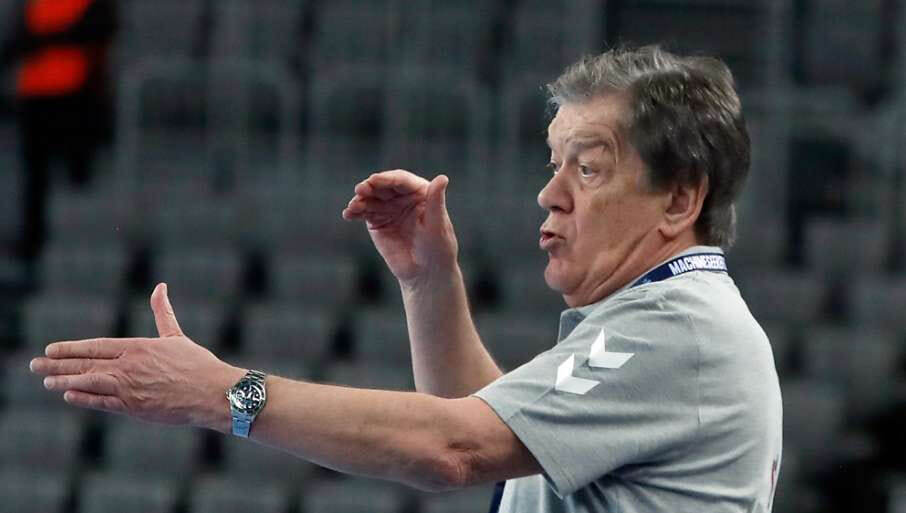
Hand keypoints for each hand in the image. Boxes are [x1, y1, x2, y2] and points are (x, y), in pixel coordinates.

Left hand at [30, 283, 244, 430]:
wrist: (211, 392)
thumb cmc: (196, 364)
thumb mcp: (175, 335)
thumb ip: (162, 311)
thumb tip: (160, 286)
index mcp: (137, 346)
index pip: (94, 346)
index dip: (70, 348)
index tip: (51, 349)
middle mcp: (128, 366)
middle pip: (85, 363)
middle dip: (57, 364)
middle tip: (34, 365)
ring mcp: (128, 388)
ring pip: (88, 382)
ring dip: (64, 381)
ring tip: (45, 381)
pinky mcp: (133, 407)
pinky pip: (101, 403)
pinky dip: (83, 398)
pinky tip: (68, 395)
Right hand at [342, 170, 457, 285]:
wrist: (425, 272)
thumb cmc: (438, 248)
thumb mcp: (437, 224)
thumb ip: (436, 201)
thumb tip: (442, 178)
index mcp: (420, 192)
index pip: (401, 181)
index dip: (387, 179)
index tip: (374, 180)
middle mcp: (402, 197)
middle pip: (383, 186)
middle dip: (370, 187)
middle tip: (360, 190)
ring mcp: (388, 208)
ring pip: (371, 198)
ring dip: (359, 200)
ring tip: (352, 207)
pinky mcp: (377, 222)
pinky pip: (363, 213)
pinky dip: (354, 212)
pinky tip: (348, 214)